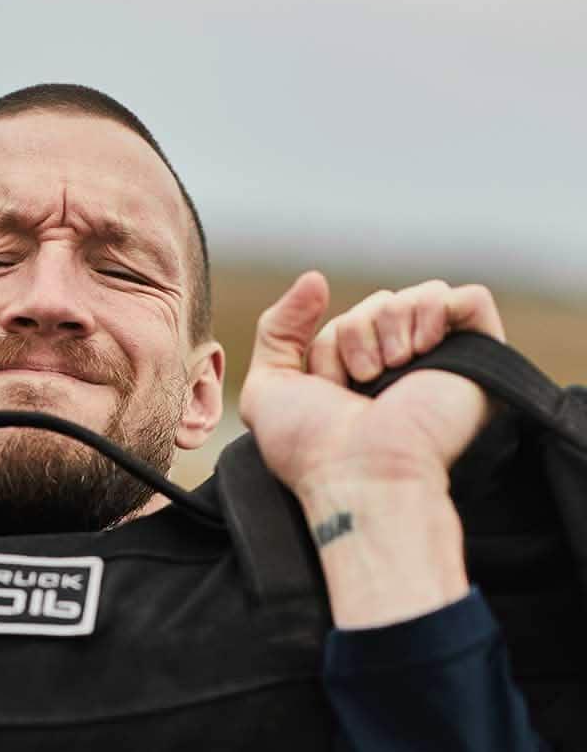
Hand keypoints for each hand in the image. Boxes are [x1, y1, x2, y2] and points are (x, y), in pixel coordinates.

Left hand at [240, 273, 505, 500]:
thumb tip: (316, 278)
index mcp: (368, 379)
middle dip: (354, 333)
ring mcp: (448, 364)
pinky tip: (420, 349)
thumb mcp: (268, 387)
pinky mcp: (483, 359)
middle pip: (380, 304)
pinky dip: (436, 312)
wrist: (359, 474)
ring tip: (389, 372)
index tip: (328, 390)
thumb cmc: (311, 446)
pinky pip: (468, 297)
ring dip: (387, 327)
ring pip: (419, 295)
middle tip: (360, 384)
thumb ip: (278, 330)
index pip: (347, 321)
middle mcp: (410, 371)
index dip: (327, 347)